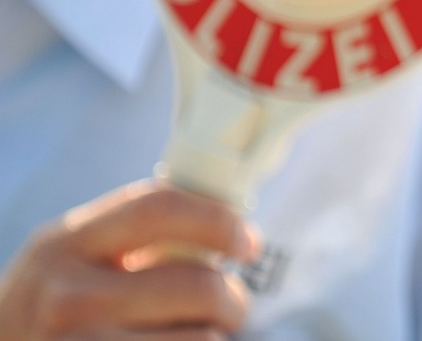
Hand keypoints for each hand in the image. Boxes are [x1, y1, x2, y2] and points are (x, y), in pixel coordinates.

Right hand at [0, 180, 258, 339]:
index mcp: (67, 243)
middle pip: (193, 285)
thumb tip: (230, 222)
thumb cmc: (57, 304)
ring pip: (197, 339)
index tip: (250, 242)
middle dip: (232, 297)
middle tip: (232, 306)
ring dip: (213, 337)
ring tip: (200, 335)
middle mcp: (66, 297)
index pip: (157, 208)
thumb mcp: (77, 255)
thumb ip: (138, 233)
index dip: (218, 220)